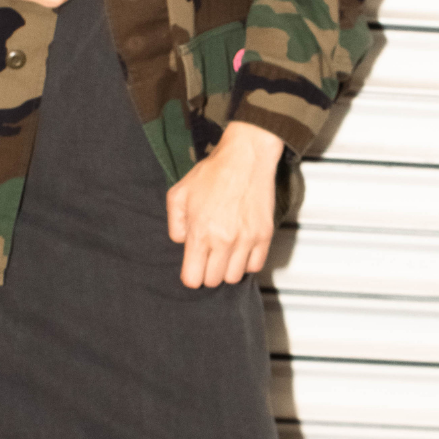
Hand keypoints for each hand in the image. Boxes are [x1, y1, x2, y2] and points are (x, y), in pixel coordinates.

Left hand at [166, 121, 283, 288]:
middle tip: (208, 256)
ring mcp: (246, 240)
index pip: (193, 279)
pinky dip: (247, 262)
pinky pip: (255, 266)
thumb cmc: (212, 173)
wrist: (245, 158)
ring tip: (224, 252)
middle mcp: (224, 241)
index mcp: (200, 233)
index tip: (193, 266)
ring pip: (235, 277)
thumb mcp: (178, 194)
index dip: (191, 275)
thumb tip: (182, 242)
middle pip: (213, 280)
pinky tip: (241, 248)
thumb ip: (174, 224)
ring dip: (227, 268)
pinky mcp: (264, 236)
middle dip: (207, 271)